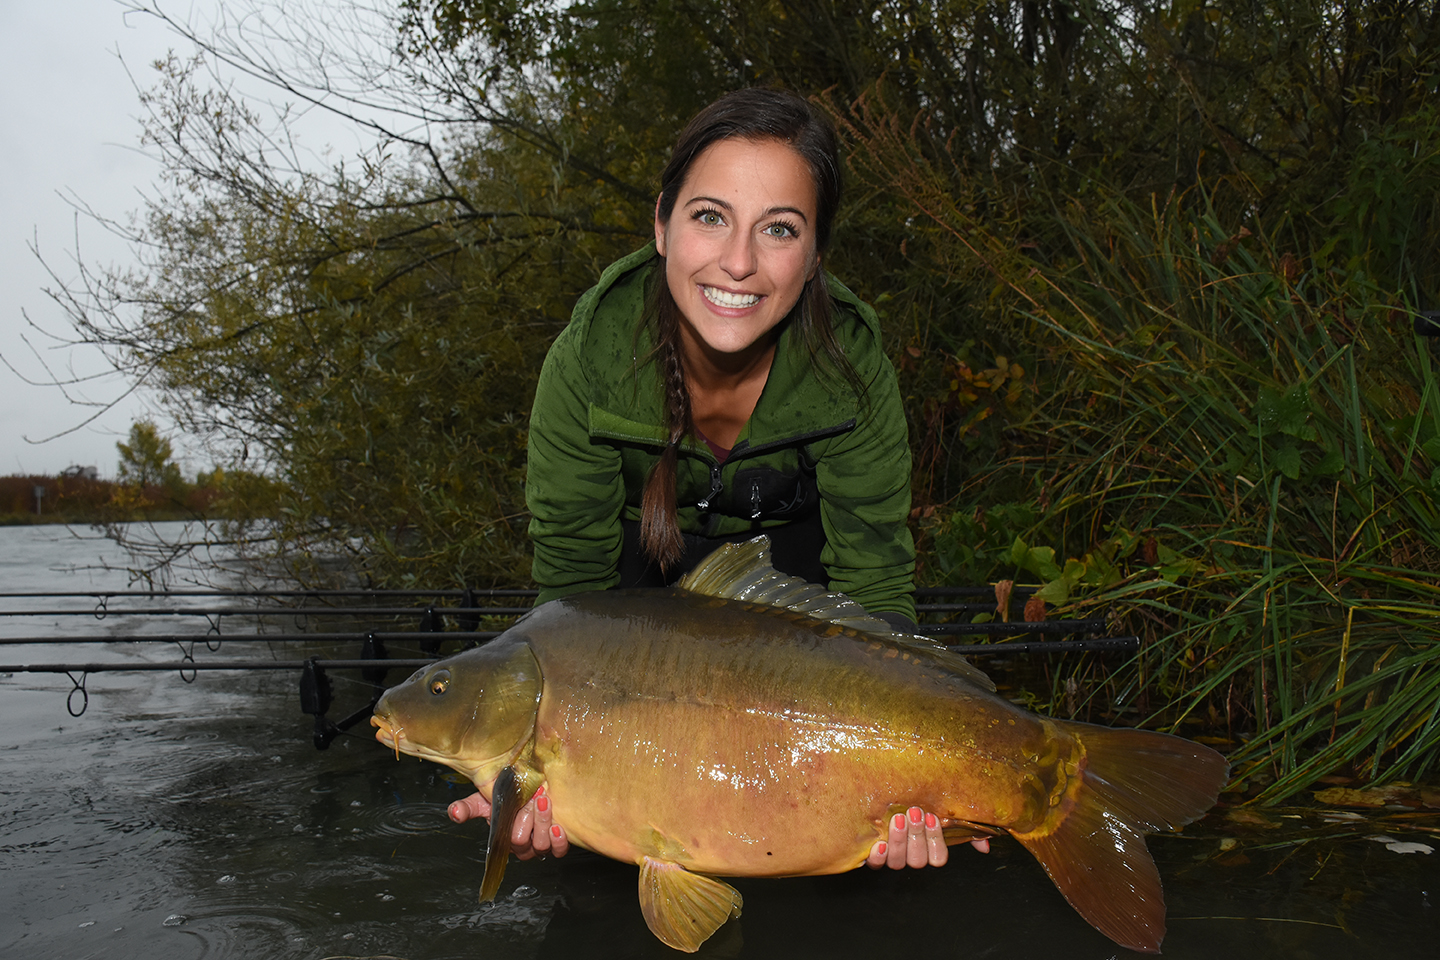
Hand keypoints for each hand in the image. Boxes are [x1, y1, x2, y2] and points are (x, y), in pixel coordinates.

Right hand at [447, 784, 569, 859]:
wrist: (525, 792)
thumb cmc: (505, 797)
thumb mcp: (483, 800)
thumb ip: (467, 808)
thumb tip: (454, 812)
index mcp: (505, 839)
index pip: (510, 841)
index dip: (517, 824)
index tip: (522, 804)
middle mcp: (522, 846)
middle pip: (525, 844)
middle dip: (531, 819)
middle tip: (534, 799)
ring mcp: (539, 845)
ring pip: (542, 846)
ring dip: (544, 823)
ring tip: (545, 803)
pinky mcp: (556, 844)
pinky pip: (559, 850)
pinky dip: (559, 840)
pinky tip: (558, 827)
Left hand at [865, 806, 989, 868]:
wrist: (883, 796)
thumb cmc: (915, 803)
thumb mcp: (941, 811)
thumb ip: (965, 828)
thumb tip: (985, 845)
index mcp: (929, 850)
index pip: (938, 857)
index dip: (935, 840)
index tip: (932, 817)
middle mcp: (911, 857)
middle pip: (918, 860)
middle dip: (917, 836)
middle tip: (914, 813)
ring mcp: (892, 858)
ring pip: (898, 862)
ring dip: (899, 842)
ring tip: (897, 819)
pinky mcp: (873, 855)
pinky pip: (875, 864)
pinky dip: (877, 856)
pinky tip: (878, 843)